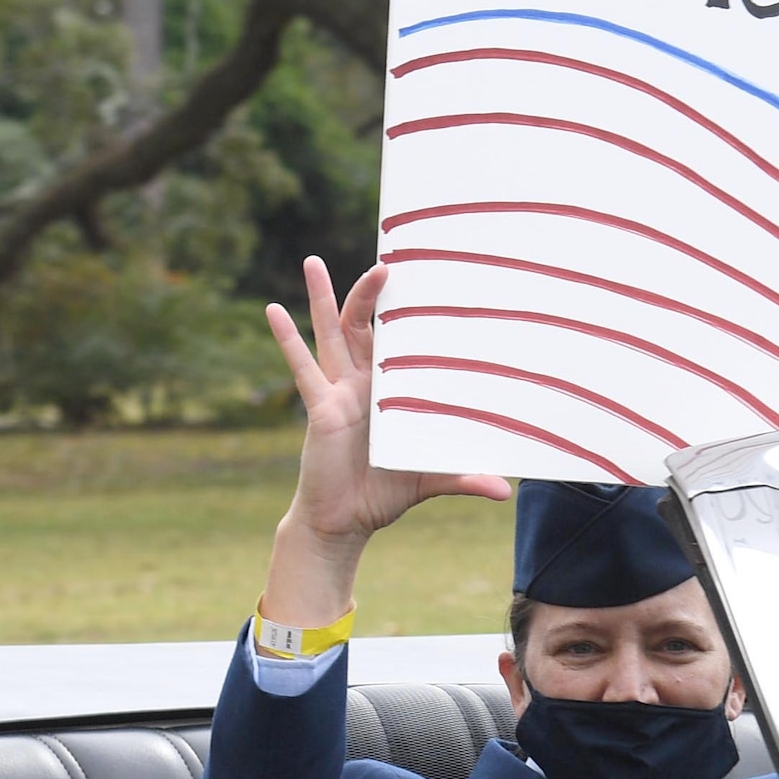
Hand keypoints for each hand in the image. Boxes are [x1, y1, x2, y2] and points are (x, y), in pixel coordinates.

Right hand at [260, 257, 510, 628]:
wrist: (346, 521)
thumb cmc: (386, 493)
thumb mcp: (431, 479)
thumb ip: (464, 477)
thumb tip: (506, 490)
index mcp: (392, 393)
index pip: (402, 343)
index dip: (409, 314)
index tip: (423, 280)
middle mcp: (365, 385)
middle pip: (366, 327)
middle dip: (372, 293)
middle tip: (386, 258)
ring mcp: (340, 392)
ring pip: (331, 335)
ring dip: (324, 298)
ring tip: (313, 261)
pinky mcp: (320, 408)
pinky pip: (303, 368)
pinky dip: (287, 339)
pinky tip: (273, 309)